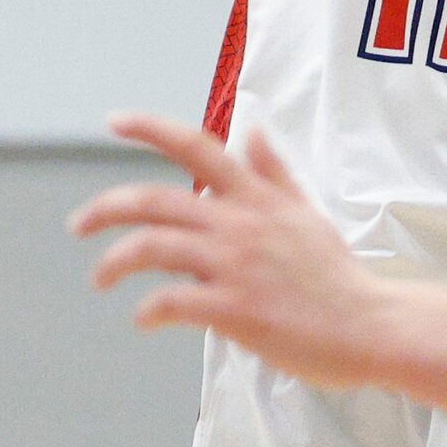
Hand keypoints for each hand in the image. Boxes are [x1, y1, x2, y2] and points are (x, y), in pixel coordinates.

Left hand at [71, 112, 394, 391]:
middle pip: (154, 200)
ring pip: (153, 247)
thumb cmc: (336, 275)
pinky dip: (148, 309)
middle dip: (105, 209)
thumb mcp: (306, 212)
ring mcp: (235, 265)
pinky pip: (173, 302)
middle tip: (77, 225)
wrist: (370, 324)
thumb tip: (253, 130)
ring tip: (100, 279)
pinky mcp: (235, 309)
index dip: (151, 129)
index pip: (196, 146)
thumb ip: (274, 173)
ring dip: (114, 261)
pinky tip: (143, 319)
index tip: (115, 121)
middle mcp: (239, 223)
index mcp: (255, 197)